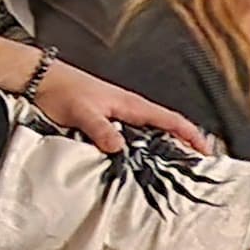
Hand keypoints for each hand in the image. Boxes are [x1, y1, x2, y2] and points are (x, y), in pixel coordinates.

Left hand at [29, 61, 212, 156]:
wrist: (42, 79)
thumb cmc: (63, 90)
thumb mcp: (82, 112)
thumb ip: (101, 130)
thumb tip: (119, 148)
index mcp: (131, 104)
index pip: (171, 119)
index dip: (191, 134)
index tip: (206, 151)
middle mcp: (131, 109)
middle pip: (167, 128)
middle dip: (186, 145)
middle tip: (198, 168)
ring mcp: (121, 115)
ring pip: (152, 134)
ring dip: (166, 149)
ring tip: (176, 170)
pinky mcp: (110, 121)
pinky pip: (136, 137)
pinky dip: (145, 149)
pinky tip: (142, 163)